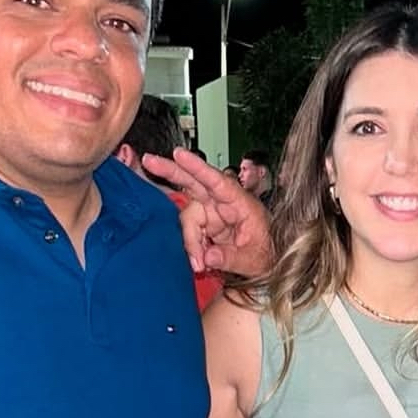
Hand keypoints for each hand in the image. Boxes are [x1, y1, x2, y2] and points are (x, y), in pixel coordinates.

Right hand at [142, 147, 271, 276]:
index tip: (179, 154)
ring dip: (189, 240)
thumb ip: (230, 257)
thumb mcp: (253, 259)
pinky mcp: (204, 226)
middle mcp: (222, 203)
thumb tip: (207, 256)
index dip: (196, 166)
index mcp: (239, 202)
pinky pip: (189, 231)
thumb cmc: (266, 253)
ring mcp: (211, 214)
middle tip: (150, 160)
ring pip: (187, 216)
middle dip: (171, 171)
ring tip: (198, 263)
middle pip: (193, 182)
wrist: (268, 263)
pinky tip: (197, 260)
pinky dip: (190, 246)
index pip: (216, 180)